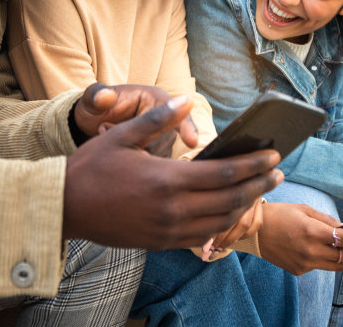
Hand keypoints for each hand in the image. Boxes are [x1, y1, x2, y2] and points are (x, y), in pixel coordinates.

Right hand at [63, 95, 283, 248]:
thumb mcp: (122, 136)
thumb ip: (158, 120)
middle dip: (258, 185)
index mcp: (165, 180)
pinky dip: (221, 224)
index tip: (274, 154)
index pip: (223, 174)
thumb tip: (186, 99)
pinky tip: (228, 211)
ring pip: (220, 221)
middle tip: (278, 171)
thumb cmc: (89, 168)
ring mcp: (166, 230)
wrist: (63, 208)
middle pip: (230, 200)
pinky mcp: (159, 242)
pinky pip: (201, 236)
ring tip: (259, 189)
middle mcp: (171, 209)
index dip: (253, 165)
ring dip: (245, 206)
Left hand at [74, 83, 197, 156]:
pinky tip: (117, 153)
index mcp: (154, 98)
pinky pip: (155, 165)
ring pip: (161, 155)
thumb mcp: (92, 99)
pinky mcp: (155, 151)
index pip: (177, 112)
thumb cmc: (94, 107)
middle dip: (140, 142)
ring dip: (136, 153)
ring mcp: (160, 135)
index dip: (186, 126)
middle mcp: (163, 117)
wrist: (90, 123)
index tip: (192, 142)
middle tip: (104, 128)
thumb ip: (96, 96)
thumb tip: (104, 97)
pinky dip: (138, 163)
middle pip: (168, 139)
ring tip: (107, 136)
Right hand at [257, 203, 342, 275]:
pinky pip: (322, 267)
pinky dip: (329, 259)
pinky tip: (325, 249)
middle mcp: (310, 250)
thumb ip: (328, 220)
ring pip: (339, 266)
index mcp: (311, 231)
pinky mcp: (300, 271)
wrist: (254, 231)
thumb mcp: (304, 209)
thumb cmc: (278, 215)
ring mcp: (305, 263)